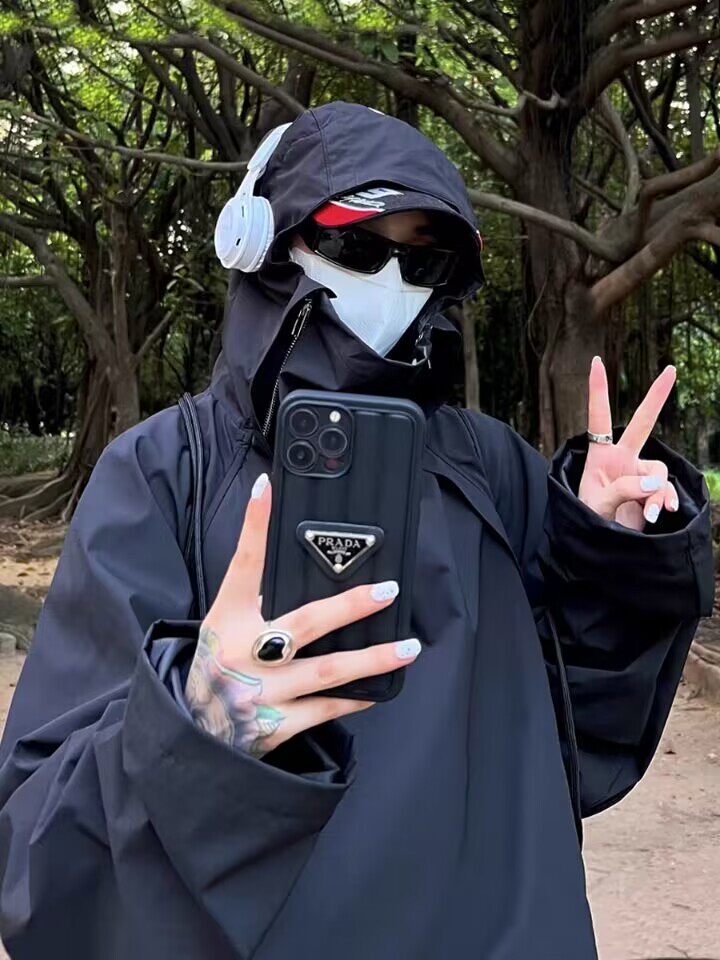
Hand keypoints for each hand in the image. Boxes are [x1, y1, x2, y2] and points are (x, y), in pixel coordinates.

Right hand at [184, 473, 420, 757]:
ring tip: (408, 647)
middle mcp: (244, 654)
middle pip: (304, 623)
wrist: (194, 732)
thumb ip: (255, 599)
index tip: (267, 488)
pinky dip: (355, 697)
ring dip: (372, 658)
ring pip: (327, 671)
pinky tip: (381, 687)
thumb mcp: (223, 626)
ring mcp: (262, 692)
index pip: (243, 566)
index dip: (253, 525)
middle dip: (350, 606)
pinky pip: (325, 709)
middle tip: (389, 591)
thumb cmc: (217, 667)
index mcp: (228, 621)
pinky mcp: (276, 726)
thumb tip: (298, 564)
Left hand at [578, 357, 679, 530]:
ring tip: (650, 515)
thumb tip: (652, 481)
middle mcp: (622, 460)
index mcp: (600, 457)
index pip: (599, 418)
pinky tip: (663, 513)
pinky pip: (666, 490)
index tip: (596, 362)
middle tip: (671, 370)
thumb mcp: (596, 506)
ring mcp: (639, 475)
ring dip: (658, 492)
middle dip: (657, 397)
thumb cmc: (588, 522)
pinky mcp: (653, 491)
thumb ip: (622, 490)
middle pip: (641, 423)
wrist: (600, 545)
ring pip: (659, 471)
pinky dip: (666, 501)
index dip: (598, 391)